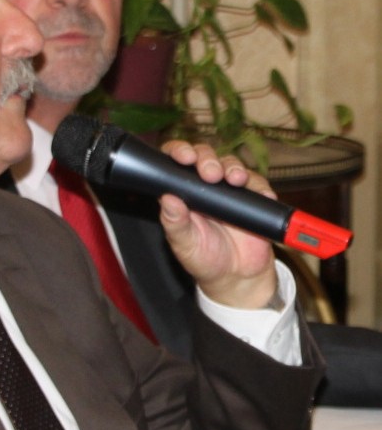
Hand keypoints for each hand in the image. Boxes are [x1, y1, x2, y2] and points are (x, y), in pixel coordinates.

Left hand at [157, 139, 277, 308]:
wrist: (236, 277)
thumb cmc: (204, 259)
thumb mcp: (185, 245)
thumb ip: (175, 224)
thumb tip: (167, 199)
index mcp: (182, 193)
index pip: (176, 163)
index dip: (179, 152)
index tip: (184, 157)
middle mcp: (204, 187)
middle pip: (205, 157)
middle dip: (208, 159)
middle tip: (211, 173)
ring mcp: (229, 190)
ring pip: (231, 165)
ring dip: (233, 168)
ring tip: (235, 180)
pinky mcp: (252, 197)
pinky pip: (258, 184)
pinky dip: (261, 187)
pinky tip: (262, 195)